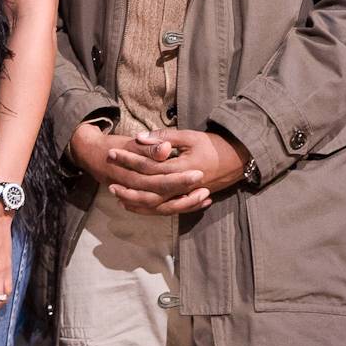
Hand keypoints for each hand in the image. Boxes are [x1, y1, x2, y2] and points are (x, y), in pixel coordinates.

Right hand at [70, 120, 204, 211]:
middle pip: (162, 197)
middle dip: (186, 194)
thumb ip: (149, 148)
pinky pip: (161, 209)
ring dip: (185, 204)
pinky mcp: (140, 201)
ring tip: (205, 197)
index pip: (158, 179)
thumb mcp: (129, 143)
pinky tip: (198, 204)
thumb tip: (166, 149)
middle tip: (206, 186)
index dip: (178, 178)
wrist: (92, 155)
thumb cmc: (113, 146)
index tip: (198, 172)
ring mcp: (135, 197)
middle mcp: (133, 189)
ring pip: (162, 208)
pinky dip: (180, 207)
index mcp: (130, 174)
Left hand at [106, 129, 248, 215]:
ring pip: (156, 205)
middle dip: (126, 182)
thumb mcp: (189, 136)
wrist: (237, 160)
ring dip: (135, 200)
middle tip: (107, 175)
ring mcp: (185, 195)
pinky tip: (134, 205)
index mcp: (182, 168)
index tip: (112, 152)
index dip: (129, 159)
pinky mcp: (187, 200)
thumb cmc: (212, 145)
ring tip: (116, 193)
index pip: (148, 166)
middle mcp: (183, 186)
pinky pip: (165, 209)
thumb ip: (165, 138)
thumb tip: (140, 138)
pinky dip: (148, 209)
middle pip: (148, 189)